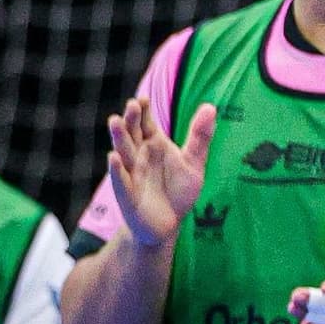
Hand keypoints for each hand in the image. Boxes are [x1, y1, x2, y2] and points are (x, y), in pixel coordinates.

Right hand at [104, 95, 215, 247]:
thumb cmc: (178, 191)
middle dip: (130, 120)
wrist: (168, 224)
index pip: (145, 124)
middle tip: (132, 105)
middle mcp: (139, 157)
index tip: (143, 99)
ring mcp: (131, 174)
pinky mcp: (128, 195)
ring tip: (115, 121)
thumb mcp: (194, 162)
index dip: (143, 112)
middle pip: (132, 134)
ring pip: (123, 153)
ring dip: (118, 138)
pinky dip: (117, 170)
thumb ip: (200, 136)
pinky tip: (114, 158)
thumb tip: (210, 106)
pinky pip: (121, 181)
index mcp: (153, 145)